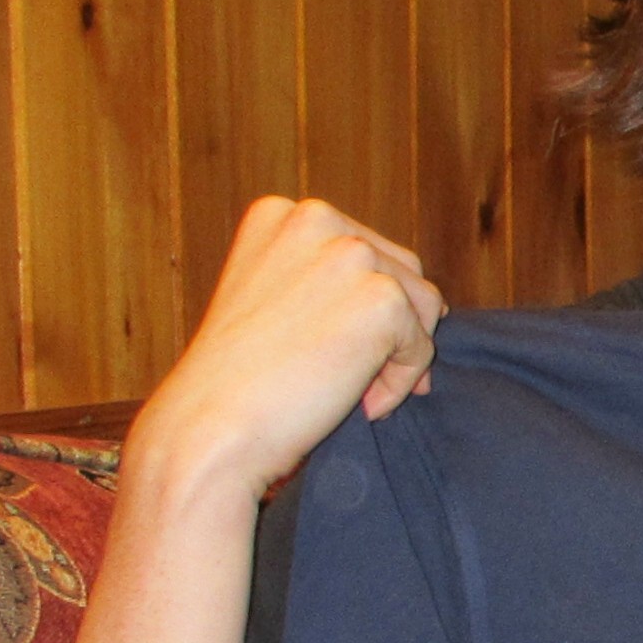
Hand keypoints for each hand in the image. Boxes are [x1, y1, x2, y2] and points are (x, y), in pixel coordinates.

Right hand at [132, 197, 446, 500]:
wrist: (210, 427)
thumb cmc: (238, 383)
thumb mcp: (276, 304)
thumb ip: (333, 285)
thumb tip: (433, 305)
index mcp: (281, 214)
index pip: (362, 249)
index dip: (358, 308)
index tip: (322, 348)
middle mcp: (316, 219)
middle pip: (402, 270)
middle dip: (389, 329)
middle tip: (343, 378)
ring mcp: (351, 254)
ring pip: (422, 306)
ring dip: (396, 356)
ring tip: (346, 391)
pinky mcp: (382, 299)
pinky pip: (421, 348)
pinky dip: (399, 385)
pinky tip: (354, 404)